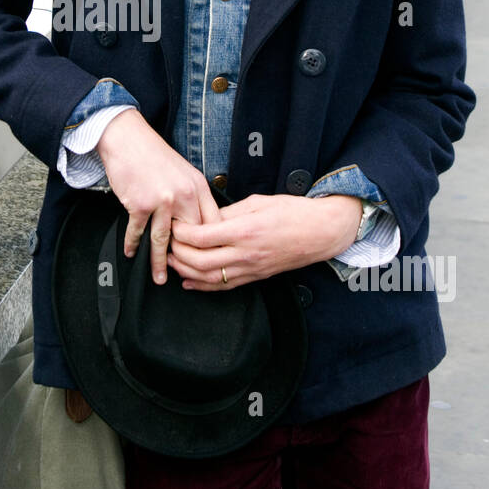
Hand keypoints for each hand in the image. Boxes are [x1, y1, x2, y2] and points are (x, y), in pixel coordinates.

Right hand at [96, 110, 220, 284]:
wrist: (128, 140)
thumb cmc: (154, 155)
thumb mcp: (184, 172)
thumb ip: (193, 196)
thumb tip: (196, 222)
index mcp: (198, 187)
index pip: (212, 222)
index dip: (210, 244)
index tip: (207, 258)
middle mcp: (184, 195)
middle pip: (192, 236)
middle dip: (188, 258)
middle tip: (184, 275)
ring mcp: (162, 201)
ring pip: (164, 241)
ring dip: (160, 263)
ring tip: (160, 279)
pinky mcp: (140, 204)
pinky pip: (138, 232)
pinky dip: (133, 245)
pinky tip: (132, 253)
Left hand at [168, 193, 362, 288]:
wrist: (321, 232)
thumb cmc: (293, 212)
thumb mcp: (257, 202)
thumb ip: (228, 212)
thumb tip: (204, 219)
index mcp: (245, 230)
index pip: (202, 237)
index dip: (181, 234)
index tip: (173, 226)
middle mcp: (246, 253)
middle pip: (200, 261)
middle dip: (177, 254)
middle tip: (166, 244)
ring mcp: (251, 268)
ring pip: (209, 278)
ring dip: (185, 272)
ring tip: (171, 261)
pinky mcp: (255, 277)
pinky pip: (224, 287)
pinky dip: (202, 286)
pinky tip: (188, 282)